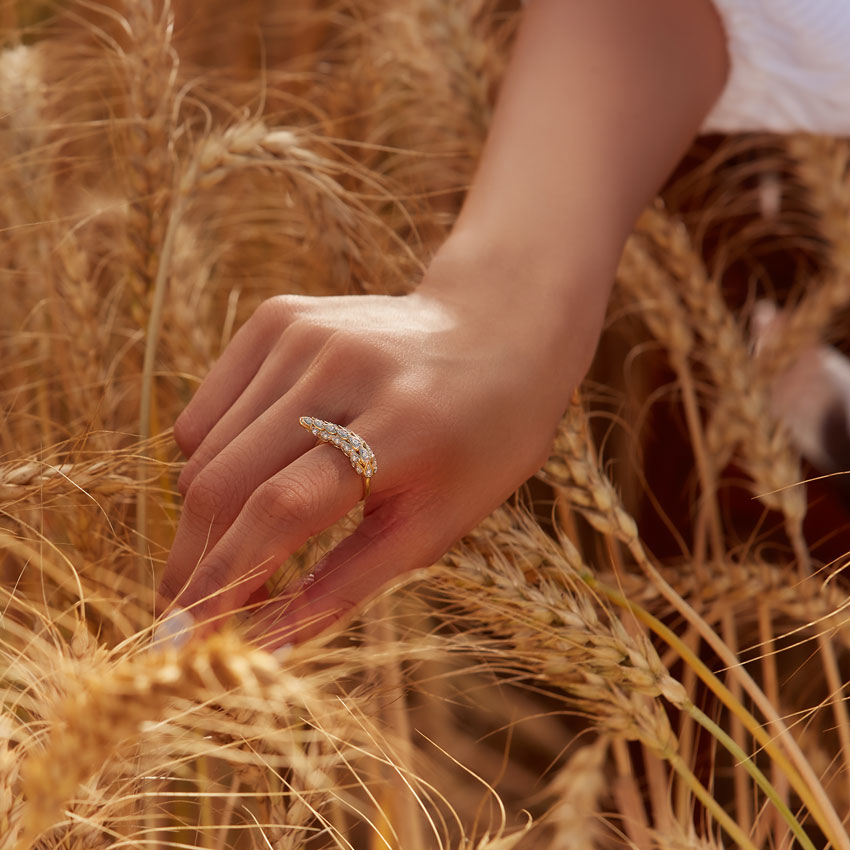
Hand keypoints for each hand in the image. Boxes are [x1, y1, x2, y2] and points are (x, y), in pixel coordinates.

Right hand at [157, 253, 592, 647]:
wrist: (491, 332)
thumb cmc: (479, 443)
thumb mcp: (435, 523)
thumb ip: (346, 586)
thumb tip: (264, 649)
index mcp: (402, 425)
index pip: (281, 510)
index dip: (225, 582)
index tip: (187, 643)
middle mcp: (343, 367)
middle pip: (224, 482)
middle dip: (195, 562)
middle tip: (194, 610)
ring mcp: (303, 334)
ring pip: (204, 450)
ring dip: (203, 519)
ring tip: (235, 549)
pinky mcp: (276, 318)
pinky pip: (206, 411)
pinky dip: (209, 461)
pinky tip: (249, 477)